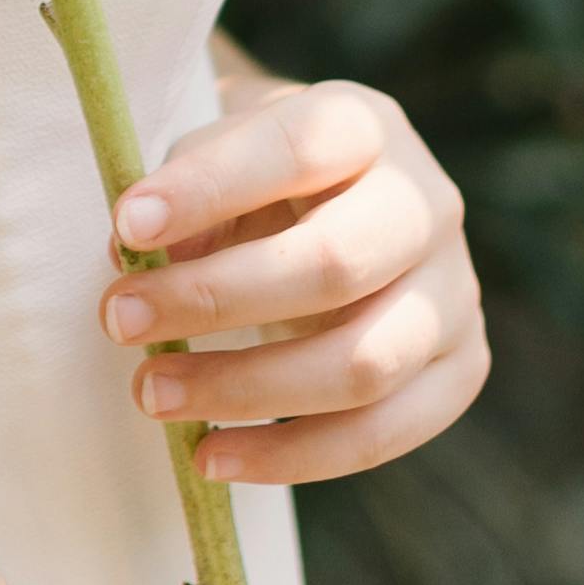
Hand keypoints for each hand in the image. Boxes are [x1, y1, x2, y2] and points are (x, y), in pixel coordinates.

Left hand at [102, 78, 485, 487]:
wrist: (342, 206)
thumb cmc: (260, 179)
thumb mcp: (221, 157)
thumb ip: (183, 193)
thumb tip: (135, 256)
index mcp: (366, 126)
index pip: (296, 149)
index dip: (210, 188)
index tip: (128, 226)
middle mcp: (428, 203)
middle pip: (334, 264)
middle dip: (216, 300)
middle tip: (121, 321)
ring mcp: (456, 290)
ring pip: (364, 363)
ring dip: (245, 390)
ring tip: (153, 396)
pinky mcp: (463, 366)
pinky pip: (384, 432)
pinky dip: (292, 457)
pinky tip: (213, 458)